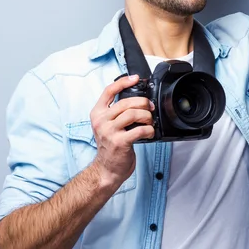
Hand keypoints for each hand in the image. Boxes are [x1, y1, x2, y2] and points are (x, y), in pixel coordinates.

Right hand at [89, 74, 154, 191]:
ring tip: (150, 121)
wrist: (107, 169)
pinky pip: (139, 130)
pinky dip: (149, 130)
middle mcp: (101, 121)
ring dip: (146, 116)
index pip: (109, 91)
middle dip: (143, 103)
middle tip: (150, 108)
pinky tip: (150, 132)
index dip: (123, 82)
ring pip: (133, 114)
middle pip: (126, 102)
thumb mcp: (108, 125)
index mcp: (97, 114)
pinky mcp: (120, 142)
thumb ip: (116, 112)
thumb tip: (138, 99)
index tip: (136, 78)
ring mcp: (109, 131)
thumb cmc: (111, 146)